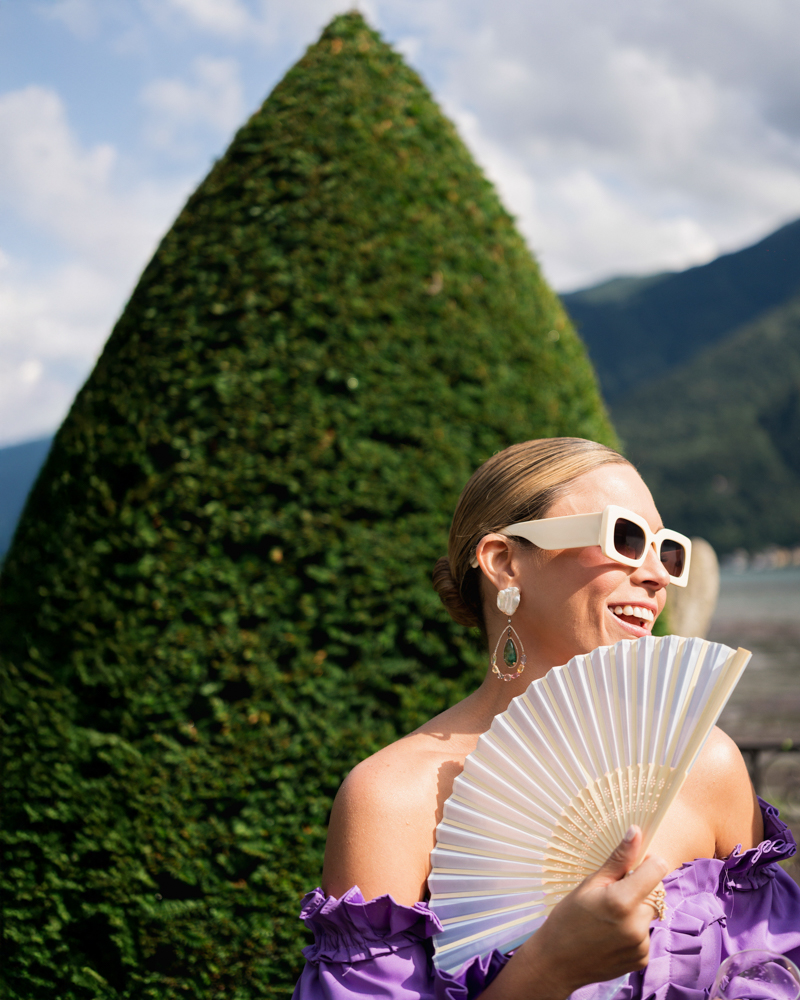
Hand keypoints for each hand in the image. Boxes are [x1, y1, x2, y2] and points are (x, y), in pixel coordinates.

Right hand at [492, 826, 668, 999]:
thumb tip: (636, 831)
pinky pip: (646, 935)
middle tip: (612, 895)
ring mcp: (641, 945)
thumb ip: (618, 859)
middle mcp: (636, 925)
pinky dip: (634, 931)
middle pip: (655, 893)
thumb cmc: (568, 917)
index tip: (633, 866)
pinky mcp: (642, 960)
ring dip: (636, 911)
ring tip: (608, 918)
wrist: (556, 962)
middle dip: (639, 889)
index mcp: (622, 901)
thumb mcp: (590, 883)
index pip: (657, 869)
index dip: (647, 863)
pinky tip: (612, 934)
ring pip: (650, 914)